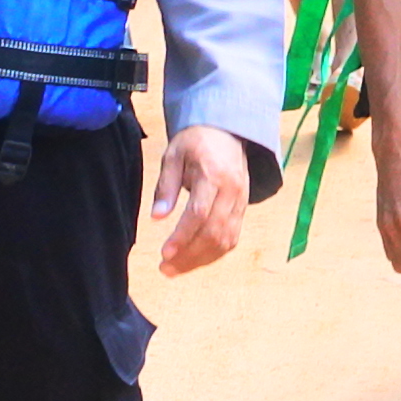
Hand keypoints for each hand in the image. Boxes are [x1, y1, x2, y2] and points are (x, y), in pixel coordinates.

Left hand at [151, 126, 248, 275]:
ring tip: (176, 269)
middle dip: (189, 255)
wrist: (227, 131)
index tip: (165, 253)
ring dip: (200, 260)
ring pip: (225, 240)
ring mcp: (241, 202)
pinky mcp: (243, 209)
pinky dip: (214, 254)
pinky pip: (232, 238)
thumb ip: (166, 186)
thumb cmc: (196, 142)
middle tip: (165, 268)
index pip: (200, 212)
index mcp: (214, 175)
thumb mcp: (173, 156)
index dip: (183, 236)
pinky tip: (195, 261)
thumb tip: (157, 217)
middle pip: (214, 232)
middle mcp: (232, 191)